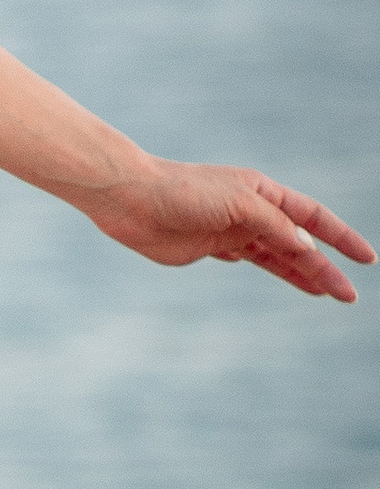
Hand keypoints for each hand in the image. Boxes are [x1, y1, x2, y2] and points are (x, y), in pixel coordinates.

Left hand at [74, 157, 370, 300]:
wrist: (131, 199)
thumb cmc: (183, 192)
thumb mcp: (237, 205)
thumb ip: (274, 227)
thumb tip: (308, 246)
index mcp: (262, 192)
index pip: (314, 217)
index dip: (342, 238)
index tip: (367, 260)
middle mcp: (251, 209)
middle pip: (299, 242)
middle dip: (325, 268)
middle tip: (349, 296)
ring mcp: (231, 229)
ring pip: (277, 256)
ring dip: (302, 274)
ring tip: (329, 294)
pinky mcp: (210, 246)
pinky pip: (251, 260)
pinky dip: (272, 269)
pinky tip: (289, 279)